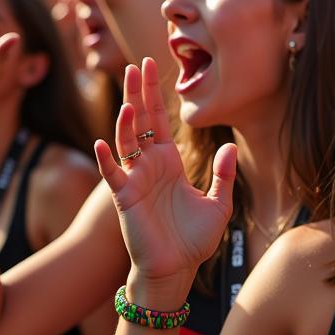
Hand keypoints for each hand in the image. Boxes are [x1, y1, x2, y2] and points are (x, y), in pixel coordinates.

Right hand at [94, 57, 236, 301]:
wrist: (177, 269)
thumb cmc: (194, 240)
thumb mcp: (219, 204)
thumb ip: (224, 174)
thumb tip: (231, 146)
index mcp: (170, 162)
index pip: (161, 120)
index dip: (157, 93)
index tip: (153, 65)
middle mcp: (150, 165)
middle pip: (142, 121)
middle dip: (139, 93)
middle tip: (137, 64)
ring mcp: (135, 179)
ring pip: (126, 141)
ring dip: (126, 119)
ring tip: (128, 96)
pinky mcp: (125, 198)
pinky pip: (113, 174)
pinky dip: (107, 159)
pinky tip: (103, 142)